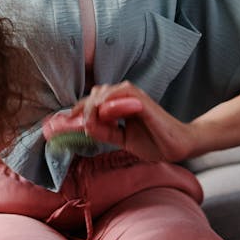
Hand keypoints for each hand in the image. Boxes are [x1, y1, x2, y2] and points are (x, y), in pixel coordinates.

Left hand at [73, 82, 198, 162]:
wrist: (179, 146)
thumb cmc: (154, 141)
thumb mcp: (123, 140)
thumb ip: (105, 132)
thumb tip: (84, 127)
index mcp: (119, 104)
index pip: (93, 102)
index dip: (76, 111)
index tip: (60, 123)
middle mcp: (124, 96)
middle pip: (94, 94)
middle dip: (79, 109)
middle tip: (68, 125)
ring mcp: (133, 97)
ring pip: (104, 92)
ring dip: (91, 107)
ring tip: (86, 123)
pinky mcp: (143, 102)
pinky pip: (121, 96)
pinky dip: (108, 104)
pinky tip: (101, 115)